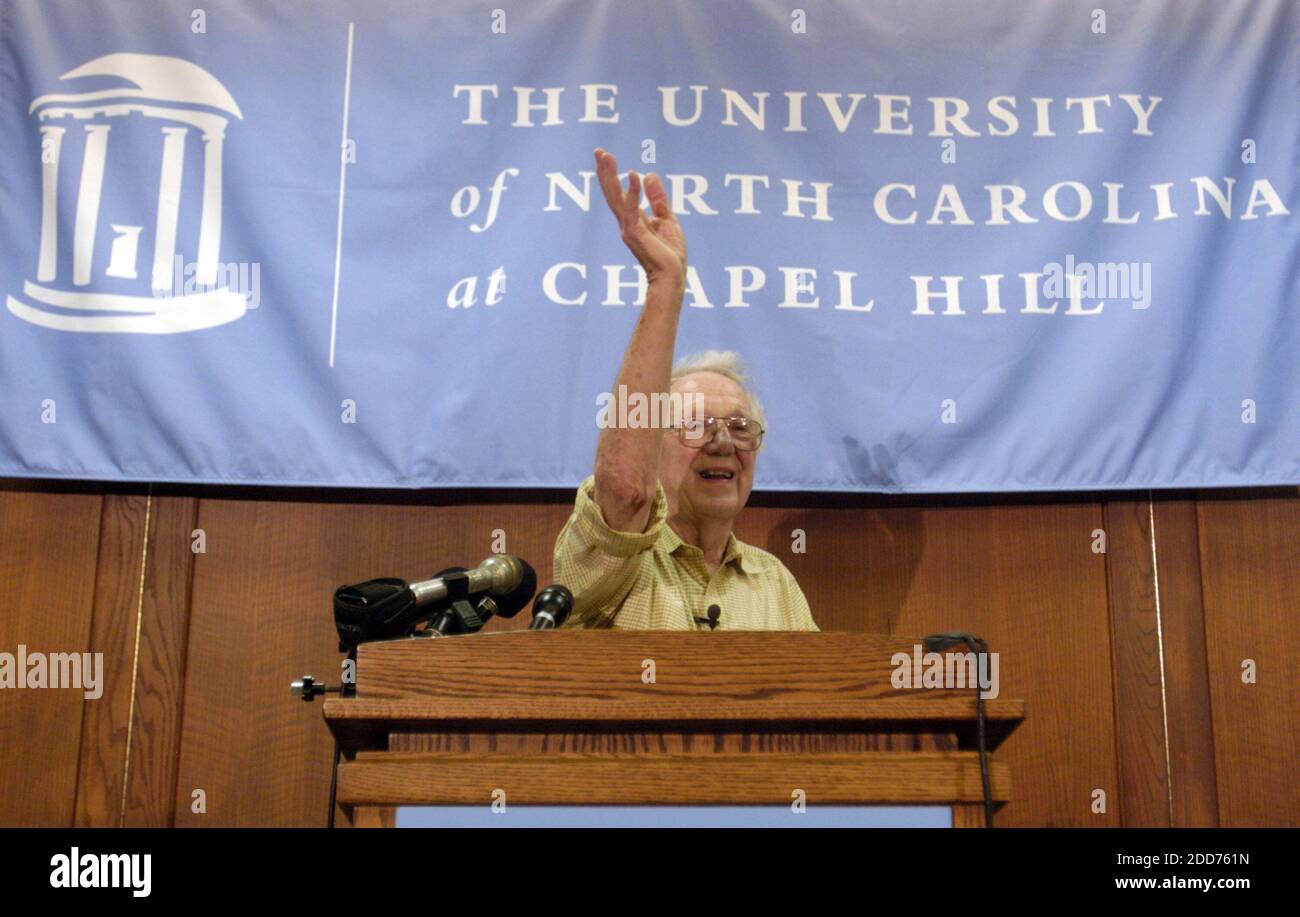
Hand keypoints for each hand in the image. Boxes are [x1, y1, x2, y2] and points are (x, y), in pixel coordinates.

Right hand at [594, 148, 686, 284]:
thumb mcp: (667, 219)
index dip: (612, 175)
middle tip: (598, 151)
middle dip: (605, 172)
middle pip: (612, 193)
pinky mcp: (635, 233)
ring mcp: (628, 228)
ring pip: (615, 198)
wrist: (672, 276)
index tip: (606, 157)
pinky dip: (632, 192)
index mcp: (633, 219)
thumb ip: (658, 199)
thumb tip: (649, 174)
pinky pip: (632, 209)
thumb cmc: (670, 254)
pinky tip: (632, 175)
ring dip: (610, 176)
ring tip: (605, 157)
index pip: (619, 193)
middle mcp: (626, 223)